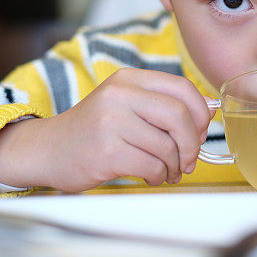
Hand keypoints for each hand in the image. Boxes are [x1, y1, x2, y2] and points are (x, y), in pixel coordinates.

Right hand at [0, 68, 211, 191]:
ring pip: (167, 146)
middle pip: (179, 116)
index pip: (182, 88)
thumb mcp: (125, 104)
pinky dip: (159, 176)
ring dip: (175, 165)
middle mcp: (119, 95)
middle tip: (191, 159)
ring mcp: (111, 123)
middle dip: (192, 143)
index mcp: (128, 79)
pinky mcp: (106, 152)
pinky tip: (153, 176)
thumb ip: (162, 103)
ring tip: (169, 171)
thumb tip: (209, 110)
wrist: (47, 150)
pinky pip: (152, 166)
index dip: (200, 113)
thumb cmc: (95, 129)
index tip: (200, 131)